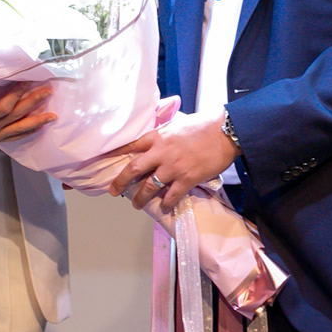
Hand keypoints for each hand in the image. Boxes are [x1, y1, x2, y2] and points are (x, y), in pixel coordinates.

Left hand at [109, 109, 239, 210]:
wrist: (224, 132)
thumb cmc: (202, 125)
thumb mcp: (177, 123)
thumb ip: (164, 133)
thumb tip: (157, 138)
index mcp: (157, 136)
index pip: (131, 146)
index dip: (117, 154)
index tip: (106, 161)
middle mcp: (161, 152)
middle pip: (134, 169)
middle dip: (121, 181)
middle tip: (113, 190)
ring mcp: (173, 167)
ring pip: (149, 186)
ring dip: (140, 197)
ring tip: (135, 204)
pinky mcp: (186, 179)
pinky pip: (171, 196)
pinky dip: (166, 204)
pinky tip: (164, 207)